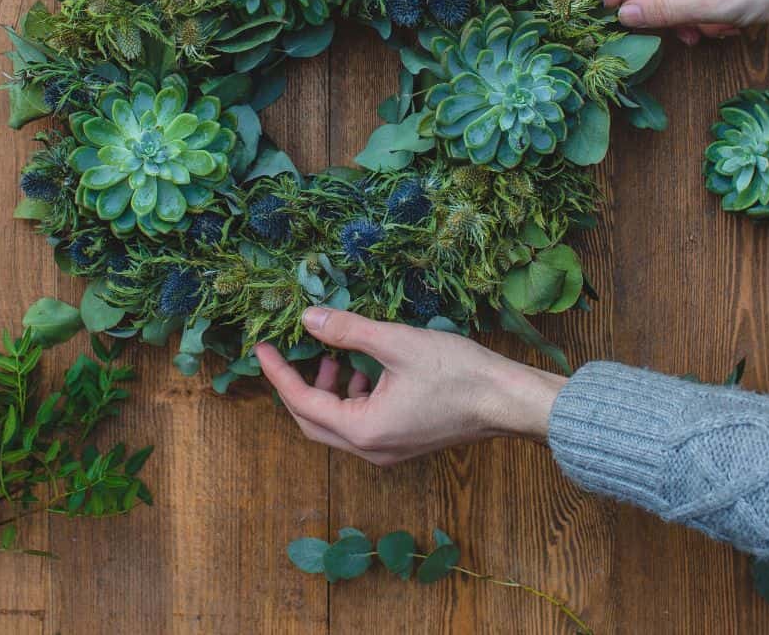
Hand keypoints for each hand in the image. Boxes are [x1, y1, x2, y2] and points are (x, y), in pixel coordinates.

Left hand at [255, 307, 565, 465]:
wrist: (507, 400)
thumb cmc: (458, 372)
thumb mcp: (396, 343)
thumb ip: (349, 331)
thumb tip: (308, 317)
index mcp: (363, 430)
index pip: (303, 403)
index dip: (278, 373)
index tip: (261, 348)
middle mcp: (371, 449)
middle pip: (313, 421)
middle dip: (299, 384)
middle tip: (292, 351)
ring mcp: (388, 450)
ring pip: (337, 423)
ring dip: (328, 390)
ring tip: (336, 355)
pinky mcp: (403, 442)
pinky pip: (361, 424)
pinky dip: (351, 397)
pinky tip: (366, 369)